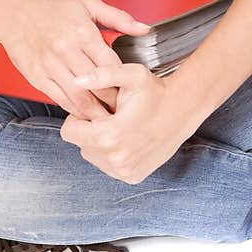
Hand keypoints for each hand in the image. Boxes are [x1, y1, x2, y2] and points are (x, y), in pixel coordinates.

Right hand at [0, 0, 151, 119]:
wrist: (14, 14)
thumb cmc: (53, 10)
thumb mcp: (89, 5)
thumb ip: (119, 18)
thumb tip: (145, 29)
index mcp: (83, 33)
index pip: (110, 65)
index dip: (123, 83)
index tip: (133, 93)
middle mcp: (67, 50)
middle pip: (97, 85)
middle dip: (112, 102)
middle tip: (125, 113)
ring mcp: (51, 66)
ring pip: (78, 97)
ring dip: (95, 112)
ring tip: (108, 121)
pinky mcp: (38, 78)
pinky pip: (60, 99)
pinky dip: (74, 110)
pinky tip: (85, 115)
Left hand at [59, 65, 196, 183]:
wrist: (182, 110)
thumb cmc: (156, 92)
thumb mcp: (131, 76)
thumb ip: (102, 75)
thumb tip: (76, 80)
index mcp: (108, 135)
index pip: (69, 132)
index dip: (77, 119)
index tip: (95, 111)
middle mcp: (115, 158)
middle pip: (81, 145)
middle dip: (90, 131)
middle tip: (110, 118)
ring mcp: (124, 170)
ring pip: (93, 157)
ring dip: (100, 144)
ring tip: (120, 128)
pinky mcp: (132, 177)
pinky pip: (109, 167)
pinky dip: (113, 155)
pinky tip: (127, 141)